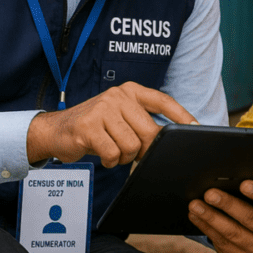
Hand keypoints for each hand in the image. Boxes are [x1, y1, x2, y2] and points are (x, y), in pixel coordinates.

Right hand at [26, 83, 195, 167]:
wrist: (55, 131)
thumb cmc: (95, 127)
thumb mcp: (120, 116)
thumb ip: (143, 122)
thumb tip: (170, 140)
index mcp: (130, 91)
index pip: (163, 101)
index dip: (182, 115)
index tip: (197, 128)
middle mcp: (117, 96)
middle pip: (149, 131)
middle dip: (145, 149)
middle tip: (133, 153)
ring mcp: (101, 110)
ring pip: (132, 145)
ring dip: (124, 156)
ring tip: (112, 150)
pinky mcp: (88, 127)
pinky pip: (113, 154)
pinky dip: (110, 161)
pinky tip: (102, 154)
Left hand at [187, 181, 252, 252]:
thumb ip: (252, 191)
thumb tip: (228, 178)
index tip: (244, 184)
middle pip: (250, 218)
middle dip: (228, 205)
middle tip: (210, 194)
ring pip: (232, 233)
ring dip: (211, 218)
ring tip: (195, 205)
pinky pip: (222, 243)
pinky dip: (206, 228)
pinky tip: (196, 217)